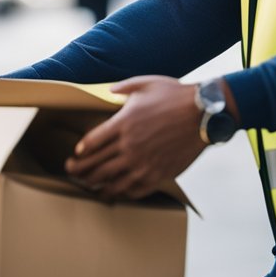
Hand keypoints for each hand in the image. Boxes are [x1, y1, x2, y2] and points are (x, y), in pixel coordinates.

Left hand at [64, 75, 206, 200]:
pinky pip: (134, 190)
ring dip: (97, 186)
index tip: (76, 154)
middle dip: (79, 171)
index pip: (91, 142)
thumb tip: (110, 91)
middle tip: (71, 173)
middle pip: (95, 165)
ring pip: (111, 181)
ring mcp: (143, 163)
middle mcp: (129, 146)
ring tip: (90, 187)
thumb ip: (123, 88)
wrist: (204, 114)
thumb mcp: (145, 83)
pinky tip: (116, 193)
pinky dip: (121, 193)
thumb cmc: (175, 95)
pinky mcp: (158, 175)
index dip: (80, 151)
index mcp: (123, 123)